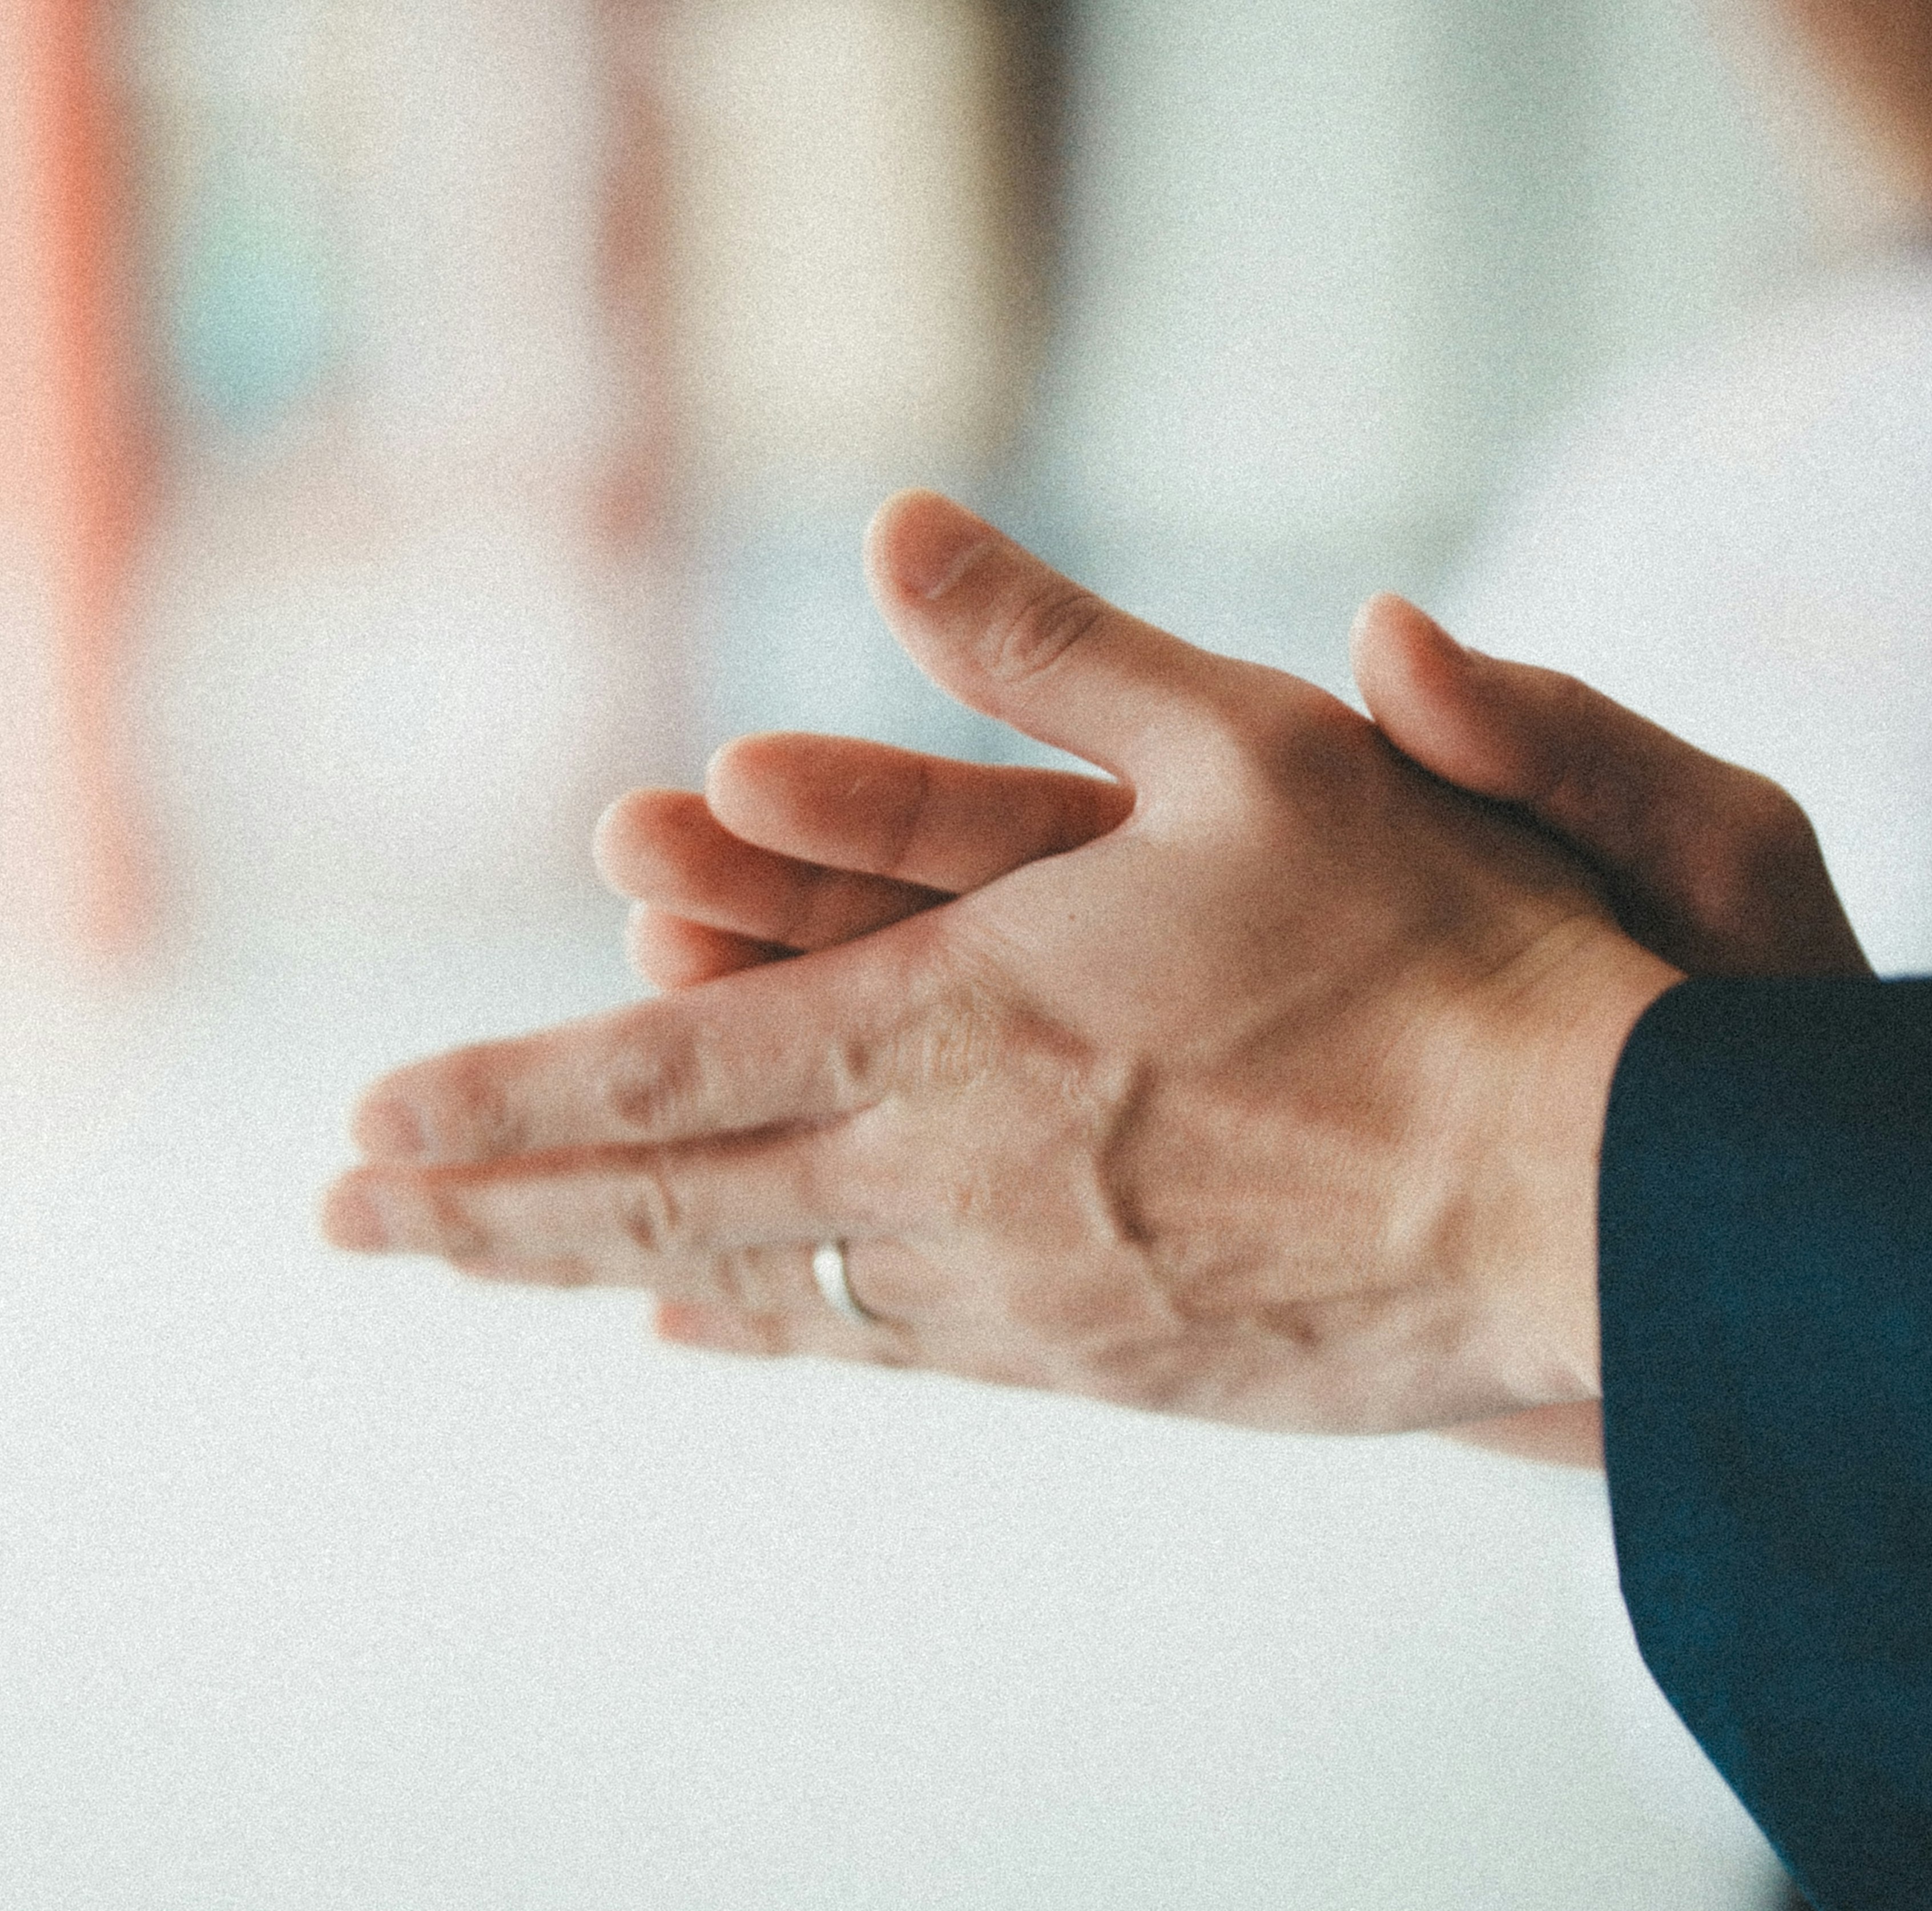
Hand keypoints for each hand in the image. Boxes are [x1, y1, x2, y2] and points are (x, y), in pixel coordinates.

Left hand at [326, 493, 1681, 1433]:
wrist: (1585, 1193)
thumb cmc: (1434, 951)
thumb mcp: (1252, 744)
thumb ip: (1053, 648)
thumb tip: (896, 526)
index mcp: (964, 1023)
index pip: (667, 1070)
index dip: (503, 1098)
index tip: (367, 1130)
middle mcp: (954, 1178)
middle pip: (666, 1205)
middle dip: (487, 1214)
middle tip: (345, 1230)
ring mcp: (1017, 1292)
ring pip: (755, 1290)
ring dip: (597, 1275)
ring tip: (486, 1275)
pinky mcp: (1095, 1364)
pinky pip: (886, 1351)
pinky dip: (769, 1330)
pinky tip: (698, 1331)